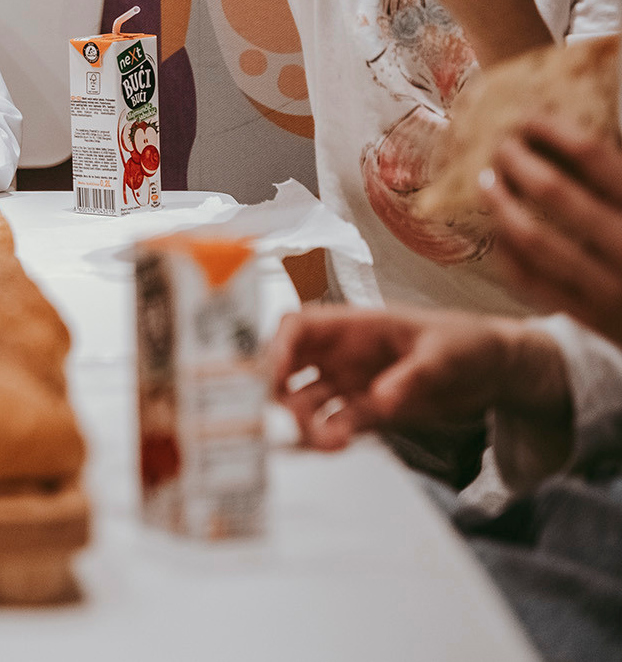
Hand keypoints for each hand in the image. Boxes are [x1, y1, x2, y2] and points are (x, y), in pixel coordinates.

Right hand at [268, 304, 565, 450]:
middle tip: (285, 421)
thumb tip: (381, 398)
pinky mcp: (365, 411)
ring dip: (304, 422)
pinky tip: (335, 446)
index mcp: (354, 325)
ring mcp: (350, 382)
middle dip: (278, 392)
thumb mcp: (446, 353)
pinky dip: (327, 436)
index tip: (274, 375)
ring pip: (306, 401)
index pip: (298, 326)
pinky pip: (333, 424)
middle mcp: (341, 353)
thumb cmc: (467, 343)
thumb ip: (414, 375)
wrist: (495, 370)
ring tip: (322, 443)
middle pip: (288, 367)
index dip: (277, 347)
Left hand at [482, 113, 621, 346]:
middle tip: (500, 145)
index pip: (593, 156)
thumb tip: (584, 123)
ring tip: (487, 179)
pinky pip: (530, 279)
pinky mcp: (589, 317)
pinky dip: (506, 250)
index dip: (553, 130)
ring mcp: (608, 287)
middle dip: (517, 161)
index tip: (527, 117)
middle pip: (554, 192)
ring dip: (501, 203)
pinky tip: (498, 228)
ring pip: (533, 238)